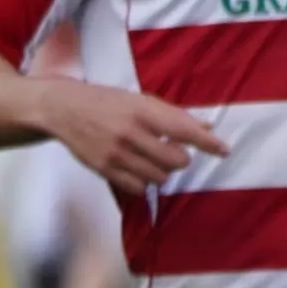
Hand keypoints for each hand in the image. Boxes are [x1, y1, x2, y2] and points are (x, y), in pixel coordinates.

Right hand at [31, 75, 226, 194]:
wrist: (62, 109)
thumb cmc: (106, 101)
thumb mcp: (139, 100)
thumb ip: (172, 114)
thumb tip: (207, 126)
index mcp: (142, 111)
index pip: (184, 130)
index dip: (208, 142)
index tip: (224, 150)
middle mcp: (130, 133)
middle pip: (176, 160)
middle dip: (180, 158)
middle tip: (170, 150)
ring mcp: (116, 153)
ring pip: (159, 176)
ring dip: (162, 171)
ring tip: (151, 159)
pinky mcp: (104, 169)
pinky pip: (139, 187)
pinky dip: (144, 181)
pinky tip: (138, 169)